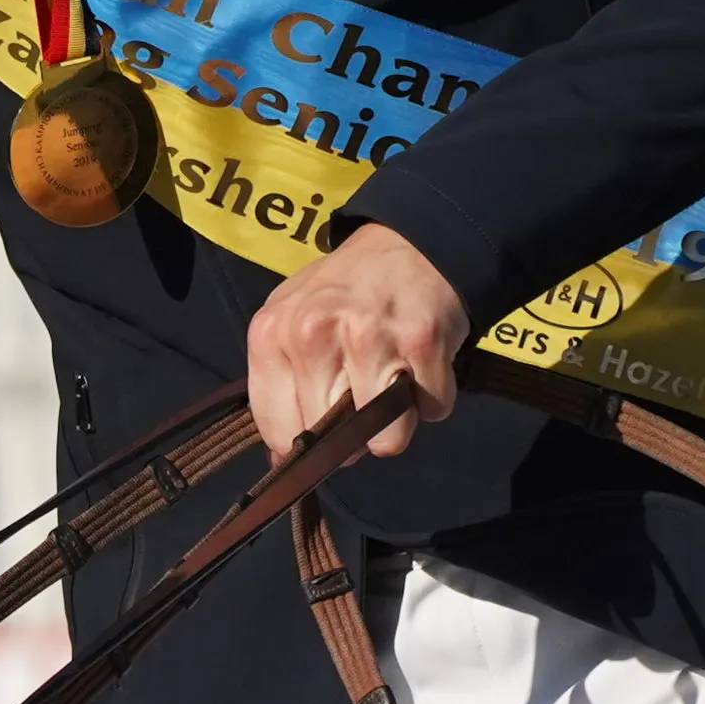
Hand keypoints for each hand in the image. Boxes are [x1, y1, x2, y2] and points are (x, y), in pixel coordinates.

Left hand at [247, 225, 466, 463]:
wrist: (413, 241)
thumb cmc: (347, 291)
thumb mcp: (294, 321)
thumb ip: (282, 385)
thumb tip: (284, 462)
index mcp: (272, 333)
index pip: (280, 431)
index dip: (308, 447)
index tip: (325, 433)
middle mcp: (313, 333)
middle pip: (334, 443)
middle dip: (355, 434)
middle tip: (365, 390)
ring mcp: (368, 336)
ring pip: (385, 439)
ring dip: (398, 421)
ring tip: (394, 375)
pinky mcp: (421, 340)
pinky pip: (431, 410)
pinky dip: (433, 397)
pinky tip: (422, 362)